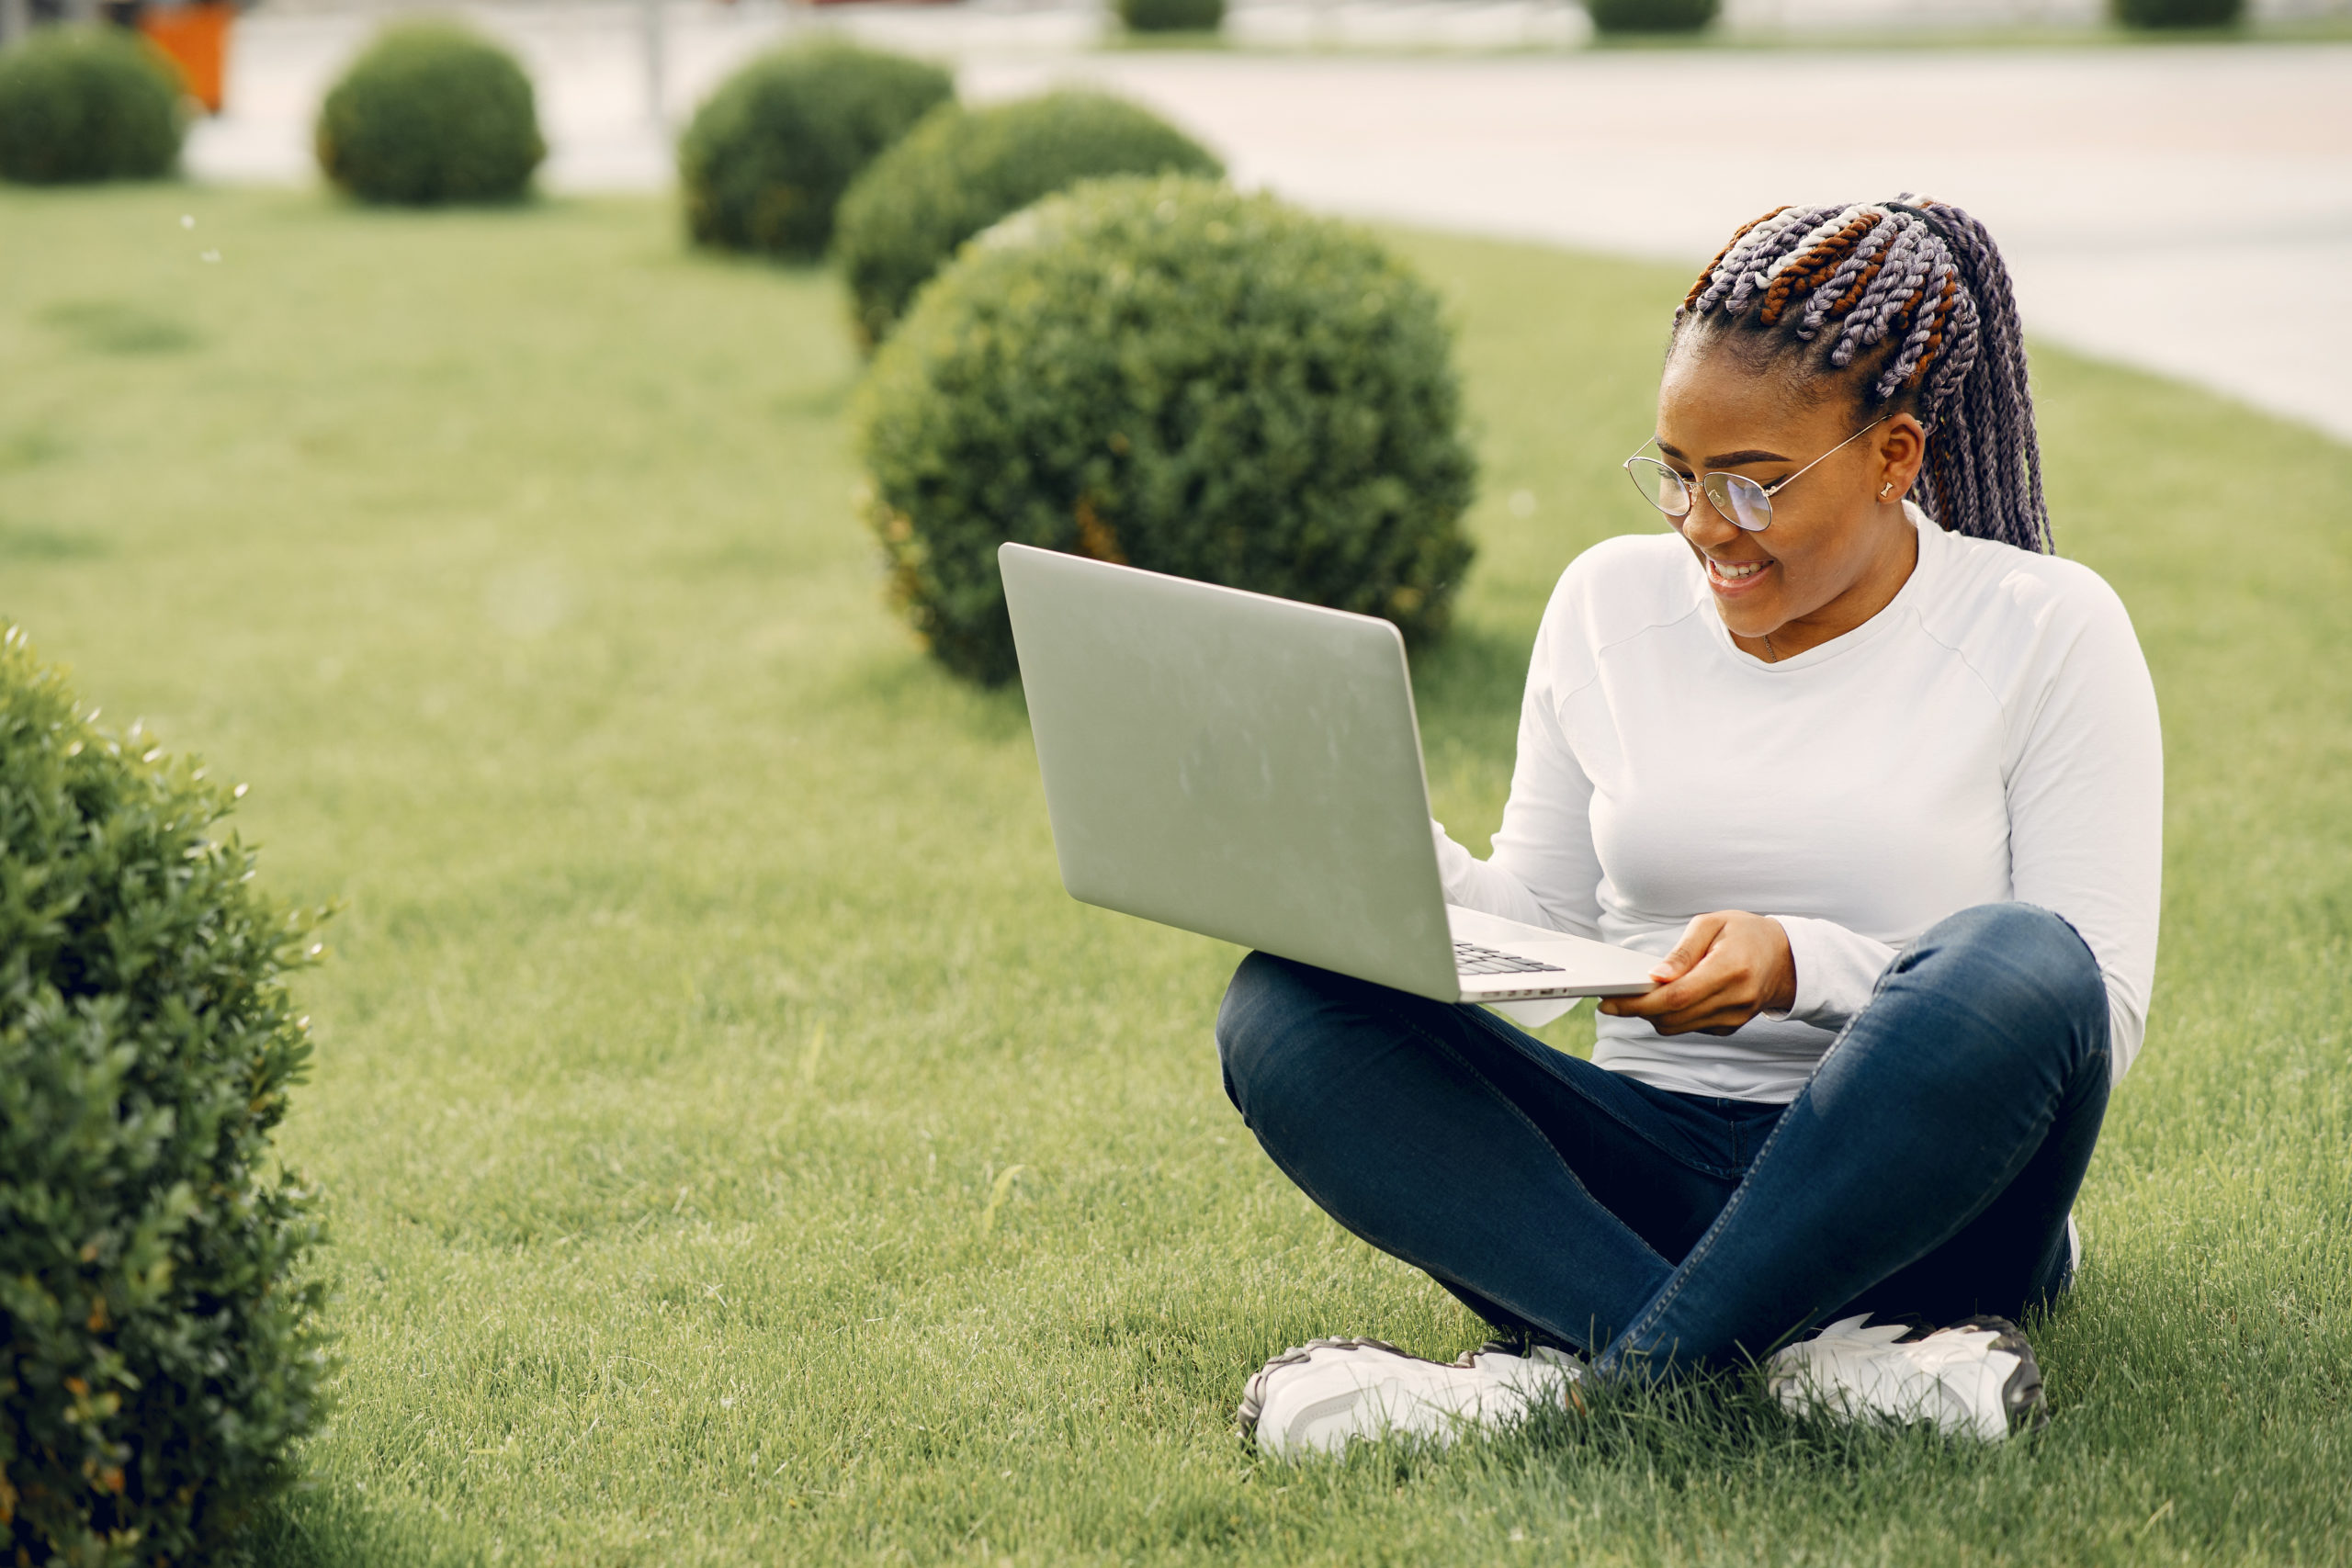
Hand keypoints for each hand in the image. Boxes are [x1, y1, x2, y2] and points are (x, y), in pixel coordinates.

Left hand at [1598, 911, 1796, 1036]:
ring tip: (1637, 995)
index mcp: (1730, 969)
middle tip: (1613, 998)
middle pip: (1673, 1017)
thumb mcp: (1712, 924)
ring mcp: (1735, 1018)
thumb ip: (1682, 952)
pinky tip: (1666, 998)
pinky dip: (1672, 1016)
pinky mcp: (1731, 1027)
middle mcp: (1735, 999)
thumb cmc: (1745, 933)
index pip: (1676, 997)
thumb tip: (1655, 976)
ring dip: (1652, 1015)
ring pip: (1678, 1027)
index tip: (1609, 1002)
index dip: (1638, 1003)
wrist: (1786, 958)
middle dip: (1637, 1010)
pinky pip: (1690, 1027)